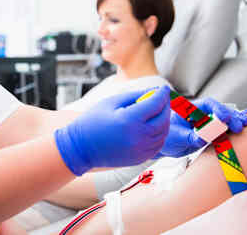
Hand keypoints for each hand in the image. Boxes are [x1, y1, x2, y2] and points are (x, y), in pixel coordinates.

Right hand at [54, 86, 171, 175]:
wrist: (81, 148)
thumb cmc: (93, 122)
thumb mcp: (111, 102)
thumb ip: (135, 95)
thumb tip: (154, 91)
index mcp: (130, 120)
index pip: (156, 103)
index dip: (162, 93)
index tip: (164, 88)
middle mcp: (138, 137)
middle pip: (163, 119)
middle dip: (165, 106)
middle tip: (162, 98)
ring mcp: (141, 150)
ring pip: (163, 133)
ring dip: (164, 120)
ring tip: (157, 112)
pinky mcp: (140, 159)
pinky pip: (158, 145)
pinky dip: (159, 134)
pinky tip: (152, 127)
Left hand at [158, 97, 246, 157]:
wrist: (166, 146)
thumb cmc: (167, 136)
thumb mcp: (176, 136)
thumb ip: (189, 137)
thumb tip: (203, 138)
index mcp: (192, 109)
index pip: (208, 104)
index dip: (219, 109)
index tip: (225, 119)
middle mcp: (202, 114)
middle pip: (220, 111)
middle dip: (231, 117)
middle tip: (239, 126)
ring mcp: (208, 124)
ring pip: (225, 119)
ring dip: (235, 121)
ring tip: (246, 124)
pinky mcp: (211, 134)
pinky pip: (224, 129)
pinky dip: (234, 129)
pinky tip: (245, 127)